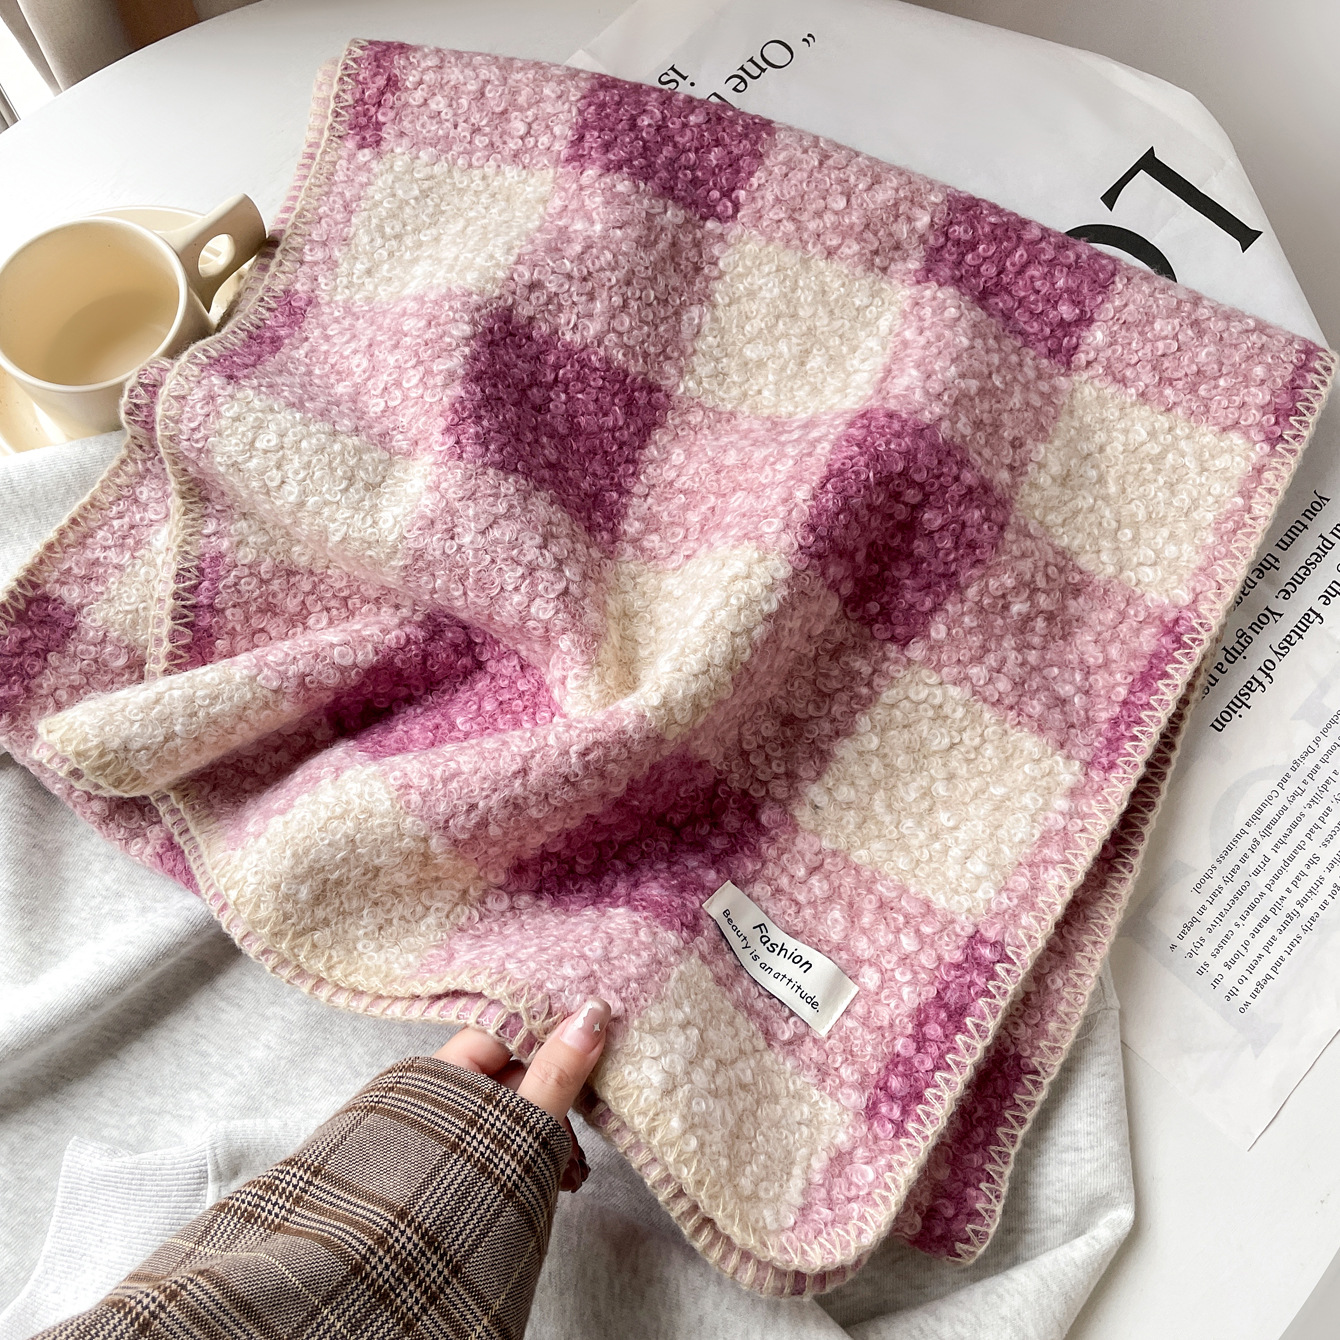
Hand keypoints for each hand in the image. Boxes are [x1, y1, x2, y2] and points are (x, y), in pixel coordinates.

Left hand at [434, 998, 610, 1191]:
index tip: (590, 1022)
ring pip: (516, 1108)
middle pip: (512, 1068)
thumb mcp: (522, 1124)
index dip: (546, 1024)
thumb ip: (558, 1069)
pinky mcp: (466, 1161)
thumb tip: (592, 1014)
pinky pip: (509, 1137)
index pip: (500, 1026)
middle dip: (557, 1087)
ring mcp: (451, 1131)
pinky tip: (564, 1173)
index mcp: (439, 1073)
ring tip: (575, 1161)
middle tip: (593, 1095)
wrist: (408, 1280)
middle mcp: (440, 1095)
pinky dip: (537, 1149)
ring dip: (553, 1126)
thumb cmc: (459, 1192)